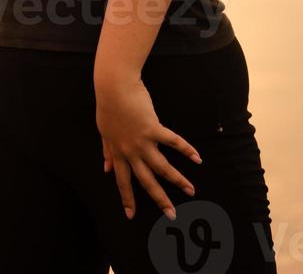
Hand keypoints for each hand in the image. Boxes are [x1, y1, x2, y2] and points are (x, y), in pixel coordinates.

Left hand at [95, 77, 202, 221]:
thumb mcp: (104, 132)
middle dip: (159, 199)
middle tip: (171, 214)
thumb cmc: (108, 106)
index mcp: (118, 152)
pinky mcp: (154, 128)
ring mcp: (143, 142)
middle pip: (146, 181)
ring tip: (191, 190)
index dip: (127, 198)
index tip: (131, 215)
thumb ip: (107, 151)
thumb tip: (106, 169)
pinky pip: (173, 142)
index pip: (122, 181)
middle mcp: (131, 152)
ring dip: (178, 180)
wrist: (114, 87)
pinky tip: (197, 157)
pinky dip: (186, 149)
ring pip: (162, 167)